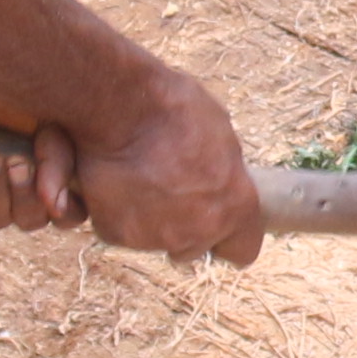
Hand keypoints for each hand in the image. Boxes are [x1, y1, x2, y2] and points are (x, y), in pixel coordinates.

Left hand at [0, 75, 83, 236]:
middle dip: (25, 196)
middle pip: (33, 220)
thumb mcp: (41, 115)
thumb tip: (55, 205)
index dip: (67, 209)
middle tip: (15, 163)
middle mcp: (14, 187)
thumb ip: (60, 157)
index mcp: (46, 168)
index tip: (56, 187)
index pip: (71, 212)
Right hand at [60, 70, 262, 268]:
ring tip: (138, 178)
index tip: (218, 224)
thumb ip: (224, 173)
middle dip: (184, 226)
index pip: (242, 250)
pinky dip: (116, 213)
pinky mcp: (117, 234)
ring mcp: (156, 238)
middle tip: (168, 189)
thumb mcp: (221, 135)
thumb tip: (220, 178)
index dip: (229, 237)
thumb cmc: (174, 110)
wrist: (119, 107)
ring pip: (154, 239)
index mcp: (235, 207)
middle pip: (194, 248)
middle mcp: (200, 231)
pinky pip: (119, 230)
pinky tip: (114, 182)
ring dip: (149, 219)